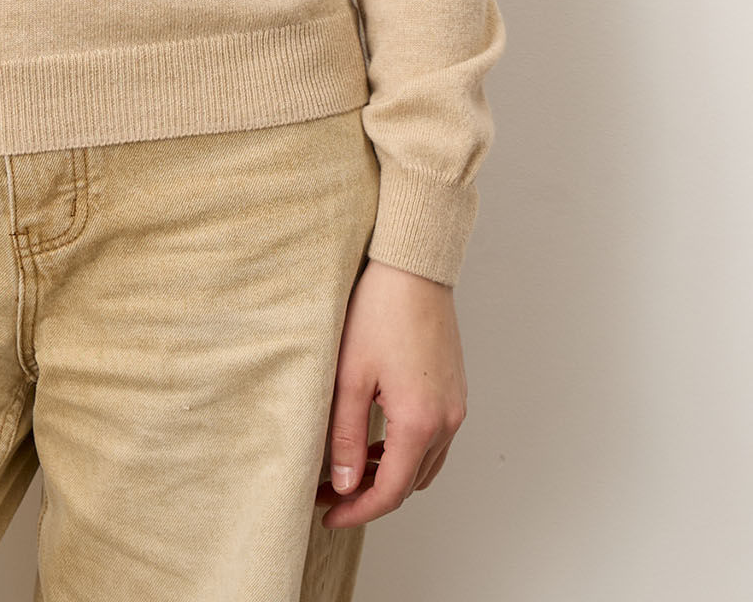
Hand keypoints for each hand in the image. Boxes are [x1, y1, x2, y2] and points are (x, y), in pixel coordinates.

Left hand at [314, 257, 467, 529]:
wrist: (414, 268)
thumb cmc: (379, 311)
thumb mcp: (350, 376)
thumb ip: (347, 435)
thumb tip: (344, 484)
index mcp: (420, 422)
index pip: (390, 490)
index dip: (357, 511)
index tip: (327, 515)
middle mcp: (446, 421)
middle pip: (410, 484)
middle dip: (370, 496)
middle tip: (329, 494)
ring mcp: (455, 407)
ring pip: (424, 465)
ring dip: (390, 476)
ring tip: (349, 470)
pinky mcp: (454, 392)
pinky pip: (433, 440)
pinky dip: (406, 452)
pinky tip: (378, 442)